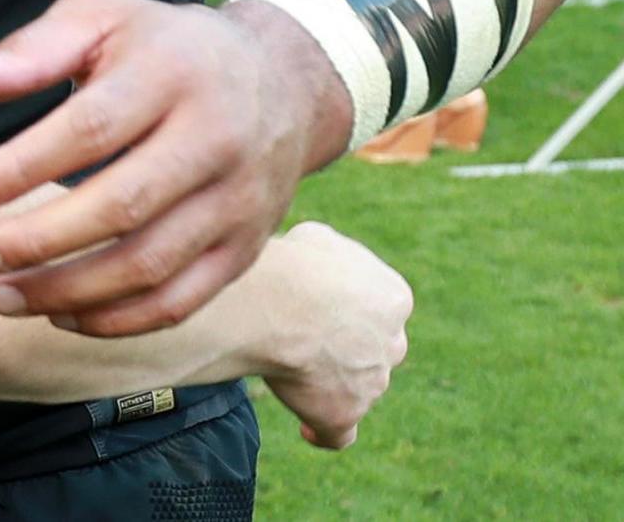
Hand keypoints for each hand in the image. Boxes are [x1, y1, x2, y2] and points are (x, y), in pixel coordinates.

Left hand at [0, 0, 352, 336]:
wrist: (282, 81)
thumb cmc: (162, 47)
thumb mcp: (101, 20)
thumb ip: (30, 50)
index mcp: (172, 75)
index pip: (91, 129)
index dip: (24, 167)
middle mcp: (215, 141)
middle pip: (122, 206)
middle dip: (39, 240)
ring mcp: (237, 202)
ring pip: (151, 264)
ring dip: (69, 291)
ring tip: (0, 295)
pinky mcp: (246, 249)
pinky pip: (182, 301)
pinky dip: (119, 320)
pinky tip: (61, 316)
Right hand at [260, 222, 411, 448]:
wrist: (281, 304)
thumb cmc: (295, 266)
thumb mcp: (320, 241)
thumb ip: (330, 260)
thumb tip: (317, 266)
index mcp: (393, 298)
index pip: (376, 306)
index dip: (344, 305)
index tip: (316, 303)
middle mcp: (391, 344)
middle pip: (371, 348)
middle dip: (343, 343)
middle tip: (298, 330)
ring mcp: (372, 383)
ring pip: (354, 386)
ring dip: (327, 380)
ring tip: (282, 364)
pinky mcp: (344, 414)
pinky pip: (339, 433)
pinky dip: (324, 431)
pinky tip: (308, 428)